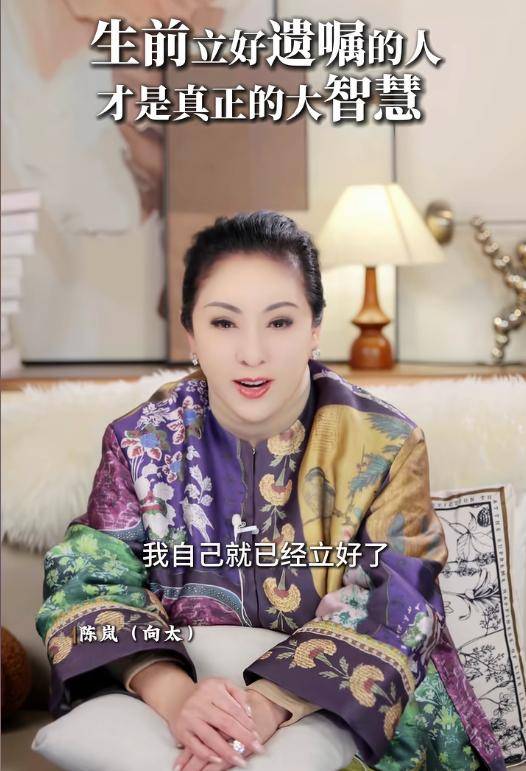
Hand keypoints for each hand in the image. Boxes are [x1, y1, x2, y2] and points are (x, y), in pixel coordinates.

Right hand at [175, 687, 289, 770]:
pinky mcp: (181, 730)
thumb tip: (249, 714)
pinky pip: (195, 746)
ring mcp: (189, 717)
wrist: (178, 698)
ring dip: (227, 751)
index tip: (257, 736)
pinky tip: (218, 761)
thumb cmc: (206, 694)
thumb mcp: (223, 685)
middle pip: (225, 723)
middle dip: (243, 738)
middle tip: (257, 749)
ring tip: (240, 760)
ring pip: (211, 737)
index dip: (247, 724)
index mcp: (212, 689)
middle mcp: (199, 702)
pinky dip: (206, 754)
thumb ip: (239, 695)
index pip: (234, 709)